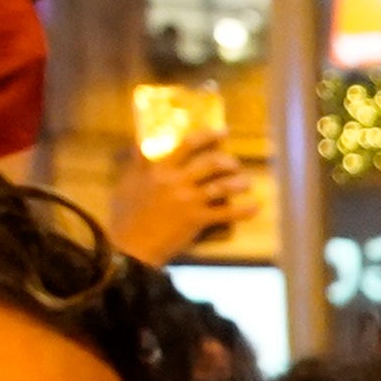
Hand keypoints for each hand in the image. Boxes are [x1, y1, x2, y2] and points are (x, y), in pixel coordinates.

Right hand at [105, 132, 240, 268]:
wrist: (130, 247)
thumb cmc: (125, 217)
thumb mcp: (126, 184)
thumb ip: (137, 163)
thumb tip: (139, 143)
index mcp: (159, 169)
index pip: (188, 145)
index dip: (208, 136)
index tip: (222, 132)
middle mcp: (176, 181)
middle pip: (211, 163)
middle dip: (228, 161)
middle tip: (235, 163)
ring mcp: (188, 201)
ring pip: (222, 186)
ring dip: (239, 183)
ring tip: (247, 183)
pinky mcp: (196, 220)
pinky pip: (226, 213)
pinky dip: (243, 210)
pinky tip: (255, 207)